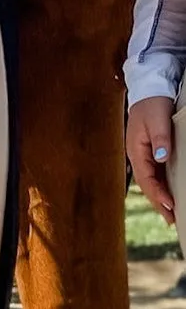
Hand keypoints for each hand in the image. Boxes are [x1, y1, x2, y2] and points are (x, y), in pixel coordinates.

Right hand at [126, 96, 175, 225]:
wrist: (149, 88)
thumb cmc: (152, 103)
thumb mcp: (157, 119)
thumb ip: (160, 138)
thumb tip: (160, 157)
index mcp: (136, 149)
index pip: (145, 178)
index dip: (157, 193)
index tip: (170, 205)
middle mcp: (136, 154)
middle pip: (146, 184)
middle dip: (158, 202)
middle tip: (172, 219)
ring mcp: (142, 153)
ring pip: (149, 180)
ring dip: (158, 196)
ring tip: (170, 212)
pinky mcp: (149, 151)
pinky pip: (153, 173)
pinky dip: (160, 185)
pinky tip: (166, 192)